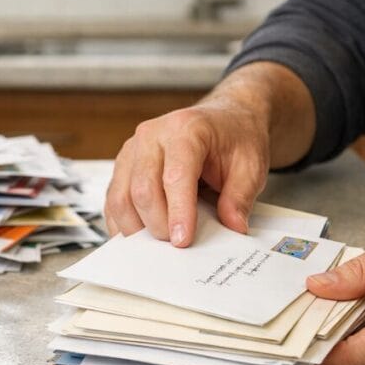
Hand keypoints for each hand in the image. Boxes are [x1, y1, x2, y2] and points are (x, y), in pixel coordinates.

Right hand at [104, 99, 269, 245]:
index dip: (178, 213)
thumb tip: (231, 228)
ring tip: (162, 242)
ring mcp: (131, 150)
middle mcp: (151, 136)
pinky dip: (124, 224)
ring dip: (138, 228)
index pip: (174, 176)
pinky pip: (113, 201)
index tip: (183, 241)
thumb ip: (240, 198)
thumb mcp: (251, 166)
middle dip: (158, 226)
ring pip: (120, 199)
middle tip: (178, 245)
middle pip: (142, 190)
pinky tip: (143, 235)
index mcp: (185, 129)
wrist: (223, 120)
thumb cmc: (234, 139)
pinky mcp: (122, 166)